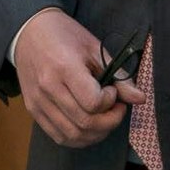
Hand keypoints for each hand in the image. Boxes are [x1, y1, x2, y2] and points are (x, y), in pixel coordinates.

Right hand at [12, 9, 148, 147]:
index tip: (111, 89)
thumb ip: (118, 76)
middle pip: (84, 123)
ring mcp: (38, 102)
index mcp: (64, 68)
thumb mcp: (95, 49)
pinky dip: (78, 137)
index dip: (110, 100)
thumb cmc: (64, 35)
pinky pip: (58, 136)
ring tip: (104, 118)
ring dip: (96, 133)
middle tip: (116, 108)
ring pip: (72, 135)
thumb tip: (140, 99)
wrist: (29, 32)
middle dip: (109, 121)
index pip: (93, 103)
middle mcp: (48, 88)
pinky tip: (88, 125)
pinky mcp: (33, 110)